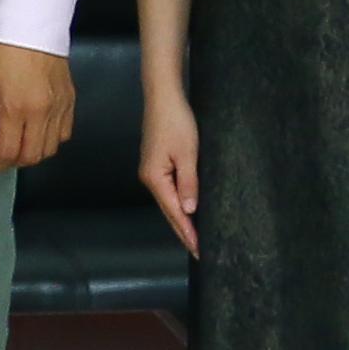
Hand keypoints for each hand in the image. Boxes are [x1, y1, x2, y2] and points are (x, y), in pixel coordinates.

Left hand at [0, 39, 74, 171]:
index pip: (10, 151)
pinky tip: (38, 132)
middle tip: (4, 157)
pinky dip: (51, 140)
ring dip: (34, 153)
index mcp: (15, 107)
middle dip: (15, 162)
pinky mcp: (70, 100)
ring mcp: (59, 106)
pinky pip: (64, 133)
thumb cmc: (2, 50)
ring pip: (50, 149)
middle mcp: (41, 111)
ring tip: (20, 144)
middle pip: (32, 156)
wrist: (32, 25)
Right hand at [139, 89, 200, 257]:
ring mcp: (151, 171)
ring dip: (181, 220)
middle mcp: (150, 178)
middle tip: (198, 252)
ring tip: (194, 237)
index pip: (174, 213)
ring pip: (168, 202)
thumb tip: (189, 210)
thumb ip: (189, 183)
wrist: (163, 97)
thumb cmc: (176, 122)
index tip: (199, 250)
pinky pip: (169, 191)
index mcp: (155, 178)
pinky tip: (186, 210)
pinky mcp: (156, 164)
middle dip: (183, 232)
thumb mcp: (188, 154)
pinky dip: (178, 205)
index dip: (187, 232)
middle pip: (168, 211)